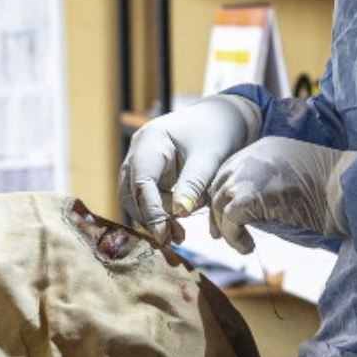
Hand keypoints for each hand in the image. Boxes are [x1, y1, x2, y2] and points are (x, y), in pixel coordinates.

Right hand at [120, 94, 260, 241]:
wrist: (225, 117)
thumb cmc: (219, 131)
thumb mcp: (210, 157)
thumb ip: (193, 184)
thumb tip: (178, 215)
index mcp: (150, 141)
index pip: (141, 182)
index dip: (151, 211)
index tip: (163, 235)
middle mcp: (139, 151)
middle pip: (131, 193)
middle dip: (150, 218)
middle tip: (172, 239)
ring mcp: (142, 161)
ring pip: (137, 198)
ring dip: (155, 218)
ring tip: (179, 236)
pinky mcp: (151, 171)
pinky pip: (148, 197)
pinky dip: (162, 212)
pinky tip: (178, 226)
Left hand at [209, 138, 356, 253]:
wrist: (347, 189)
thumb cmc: (332, 190)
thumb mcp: (295, 177)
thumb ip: (271, 184)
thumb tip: (253, 209)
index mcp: (264, 147)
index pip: (231, 169)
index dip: (225, 194)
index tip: (224, 215)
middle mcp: (252, 156)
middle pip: (220, 184)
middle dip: (216, 211)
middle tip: (218, 235)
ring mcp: (248, 175)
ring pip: (220, 203)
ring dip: (226, 228)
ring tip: (242, 245)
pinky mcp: (250, 196)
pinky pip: (229, 219)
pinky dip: (234, 237)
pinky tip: (248, 247)